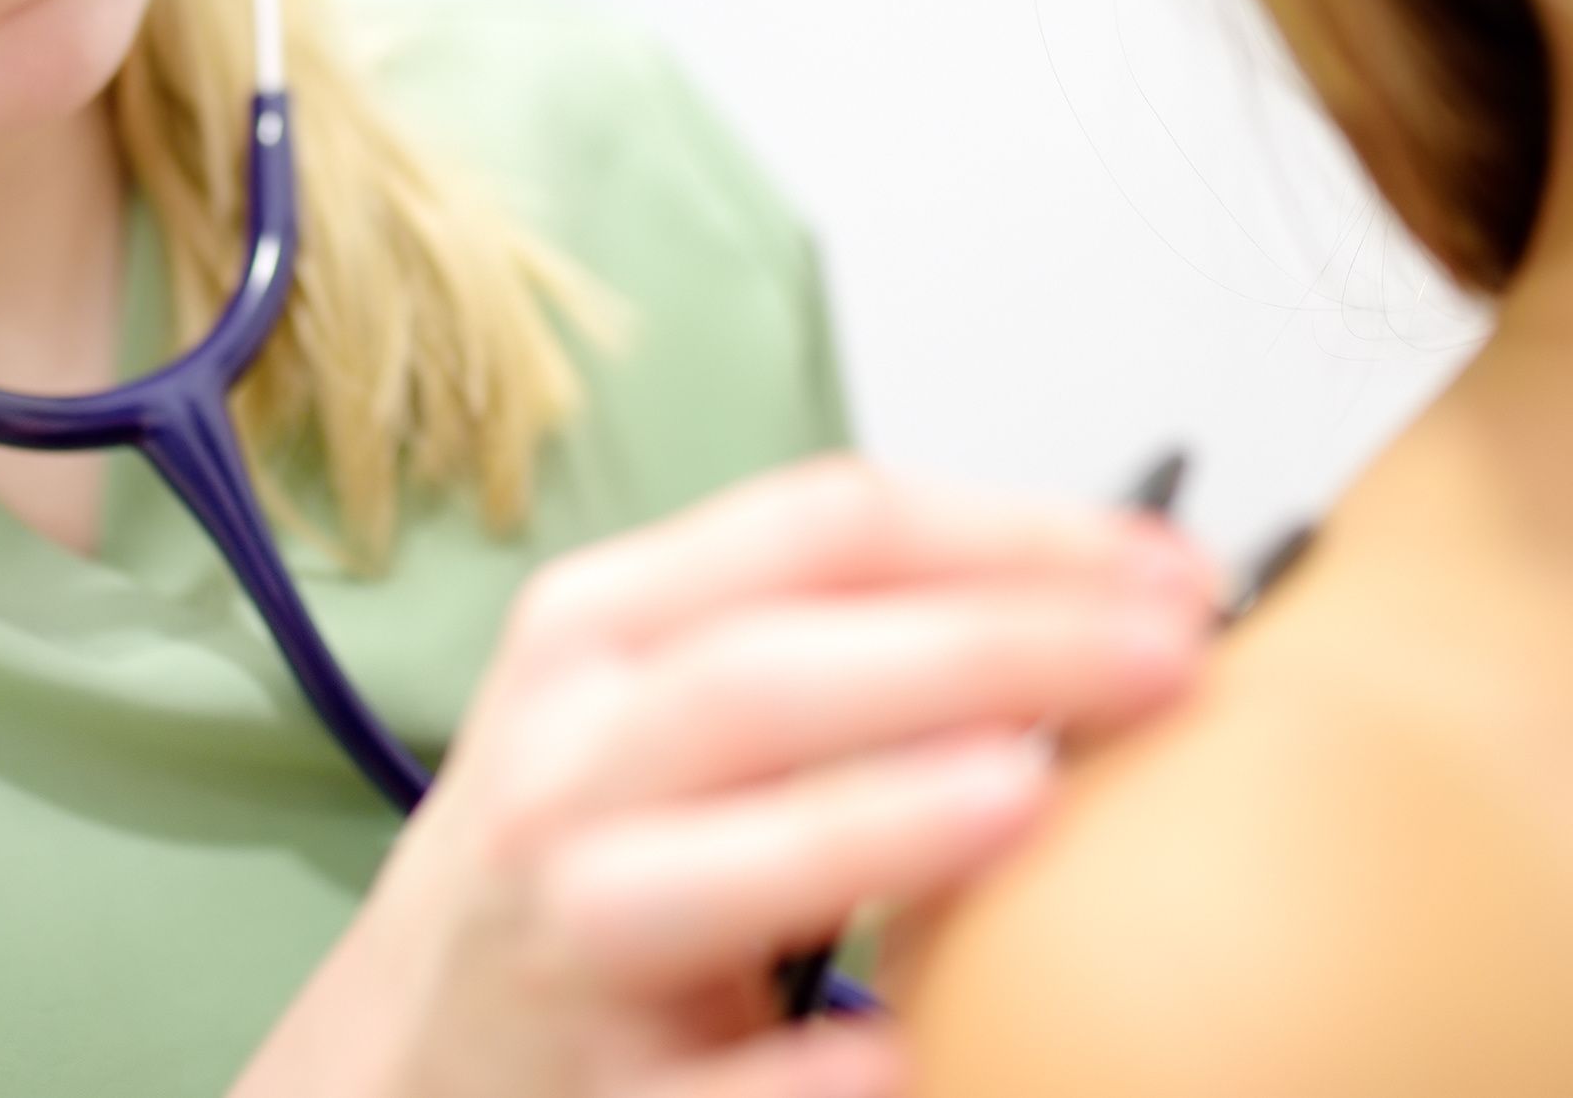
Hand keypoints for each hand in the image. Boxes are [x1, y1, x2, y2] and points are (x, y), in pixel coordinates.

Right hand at [232, 456, 1214, 1097]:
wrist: (400, 1063)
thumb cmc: (575, 866)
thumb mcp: (648, 703)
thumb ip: (826, 638)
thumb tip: (1098, 606)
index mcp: (598, 632)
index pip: (820, 531)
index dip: (1010, 532)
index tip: (1171, 568)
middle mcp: (566, 765)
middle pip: (768, 672)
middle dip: (983, 649)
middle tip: (1172, 661)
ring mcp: (558, 938)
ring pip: (703, 868)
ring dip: (870, 825)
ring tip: (1033, 799)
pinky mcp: (583, 1096)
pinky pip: (702, 1092)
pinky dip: (800, 1082)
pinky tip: (904, 1057)